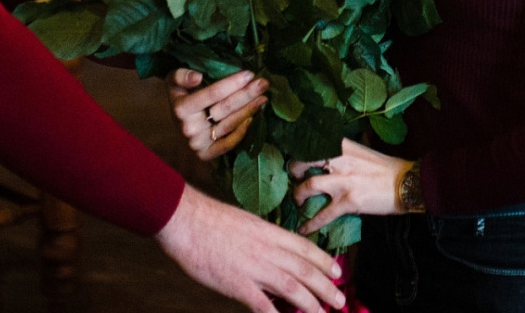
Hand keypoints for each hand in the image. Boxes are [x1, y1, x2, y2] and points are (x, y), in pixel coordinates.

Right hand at [156, 183, 344, 312]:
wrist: (185, 219)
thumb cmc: (209, 220)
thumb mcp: (244, 223)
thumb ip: (260, 239)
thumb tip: (273, 252)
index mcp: (268, 232)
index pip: (304, 247)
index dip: (323, 261)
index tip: (336, 271)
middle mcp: (266, 249)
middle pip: (304, 270)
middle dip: (325, 287)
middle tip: (339, 300)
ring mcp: (253, 267)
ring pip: (291, 287)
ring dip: (311, 303)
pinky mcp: (236, 283)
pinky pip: (261, 304)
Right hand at [169, 68, 266, 160]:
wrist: (176, 123)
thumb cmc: (181, 96)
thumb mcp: (174, 82)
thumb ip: (180, 75)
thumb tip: (197, 77)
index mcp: (181, 108)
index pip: (212, 94)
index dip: (232, 83)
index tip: (250, 74)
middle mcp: (189, 128)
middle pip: (224, 108)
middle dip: (246, 94)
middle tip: (264, 84)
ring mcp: (197, 143)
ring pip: (229, 124)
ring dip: (249, 109)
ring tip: (263, 97)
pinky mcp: (205, 154)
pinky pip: (228, 144)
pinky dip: (242, 131)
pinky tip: (253, 117)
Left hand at [289, 139, 409, 234]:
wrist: (406, 183)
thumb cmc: (386, 167)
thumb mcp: (362, 151)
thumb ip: (344, 152)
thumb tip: (330, 154)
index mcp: (343, 146)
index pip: (314, 143)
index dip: (300, 150)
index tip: (296, 155)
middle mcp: (340, 161)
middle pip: (305, 160)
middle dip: (294, 169)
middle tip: (294, 176)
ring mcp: (343, 181)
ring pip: (309, 185)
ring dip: (298, 194)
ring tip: (297, 200)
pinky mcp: (349, 202)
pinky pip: (323, 214)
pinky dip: (310, 223)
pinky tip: (303, 229)